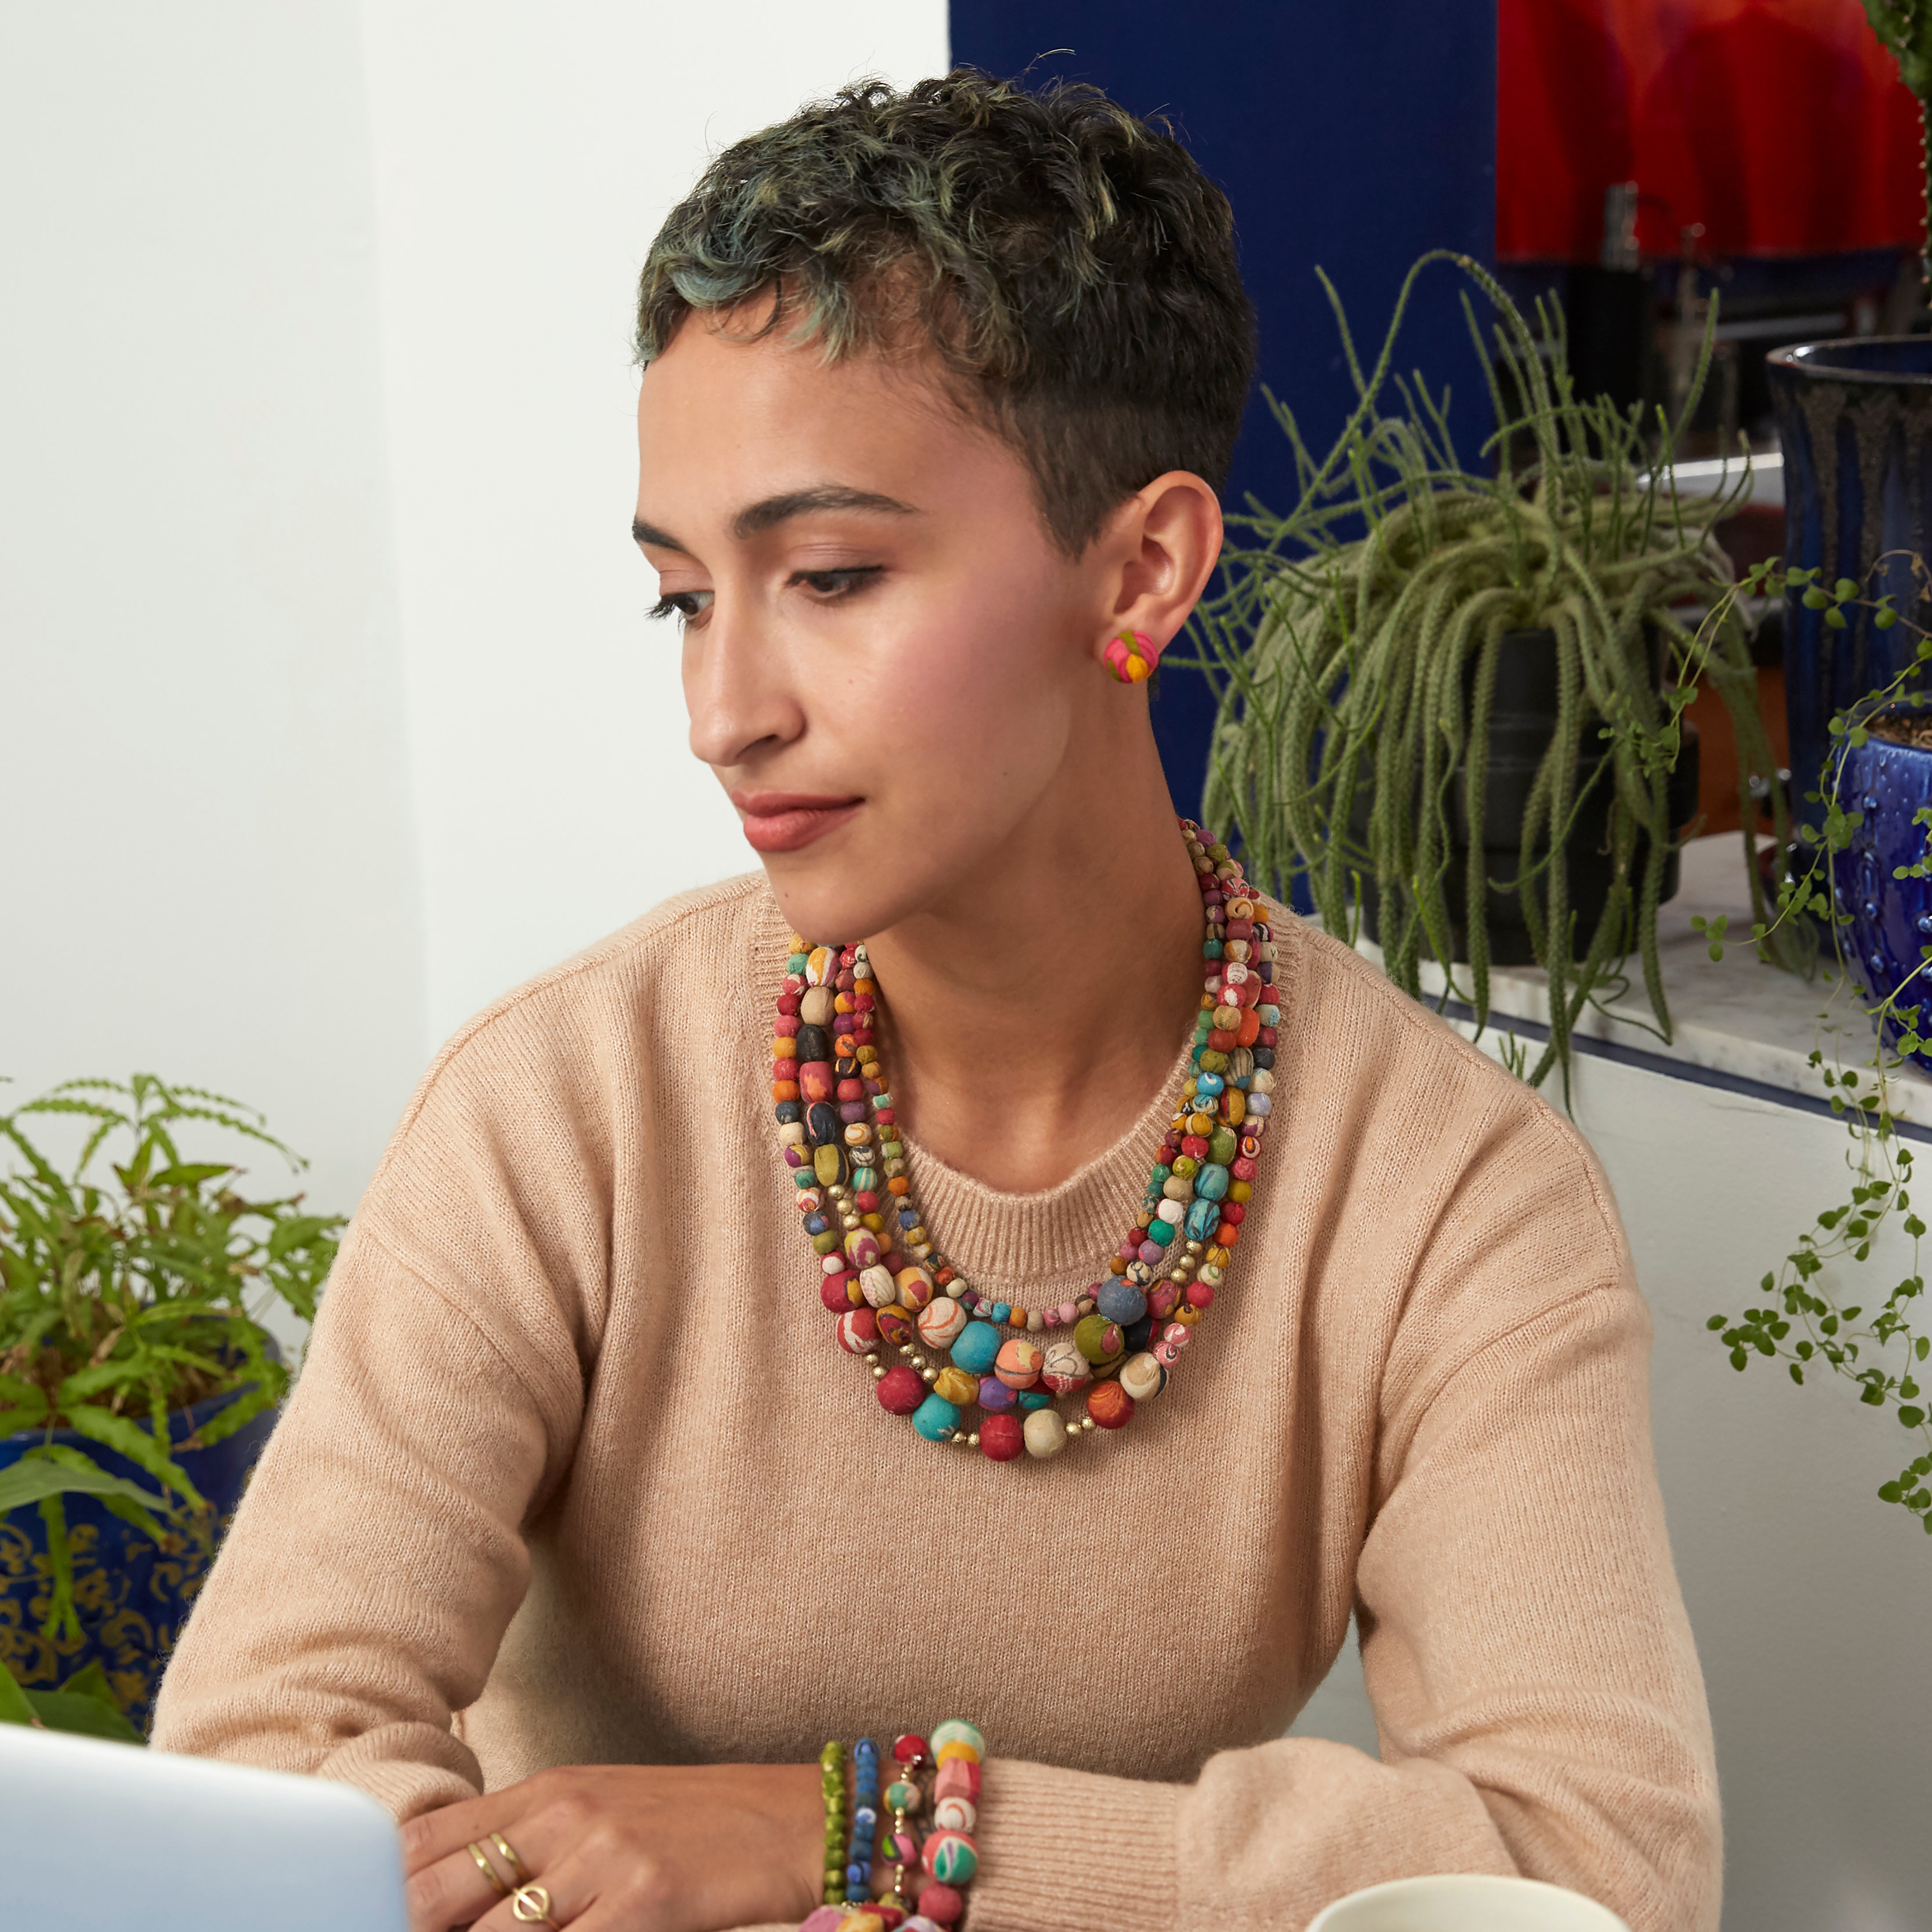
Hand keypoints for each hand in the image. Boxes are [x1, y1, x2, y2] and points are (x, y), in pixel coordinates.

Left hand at [402, 1761, 824, 1931]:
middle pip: (433, 1893)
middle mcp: (564, 1816)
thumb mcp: (606, 1813)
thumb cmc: (699, 1825)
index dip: (377, 1895)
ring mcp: (601, 1858)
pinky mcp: (642, 1900)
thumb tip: (452, 1900)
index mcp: (550, 1789)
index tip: (356, 1915)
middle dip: (408, 1929)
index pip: (422, 1843)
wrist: (798, 1820)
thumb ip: (531, 1846)